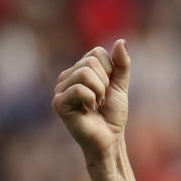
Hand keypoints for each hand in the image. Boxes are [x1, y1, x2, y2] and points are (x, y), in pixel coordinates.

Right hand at [52, 39, 130, 163]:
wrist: (110, 139)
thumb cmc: (112, 115)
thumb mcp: (120, 86)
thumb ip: (121, 64)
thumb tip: (121, 41)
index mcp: (79, 70)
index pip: (97, 53)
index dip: (110, 71)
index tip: (108, 89)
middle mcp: (66, 76)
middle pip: (91, 62)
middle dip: (105, 83)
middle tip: (101, 100)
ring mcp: (60, 89)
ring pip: (85, 73)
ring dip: (99, 92)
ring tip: (96, 105)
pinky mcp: (58, 103)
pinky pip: (80, 89)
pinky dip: (92, 99)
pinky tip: (88, 110)